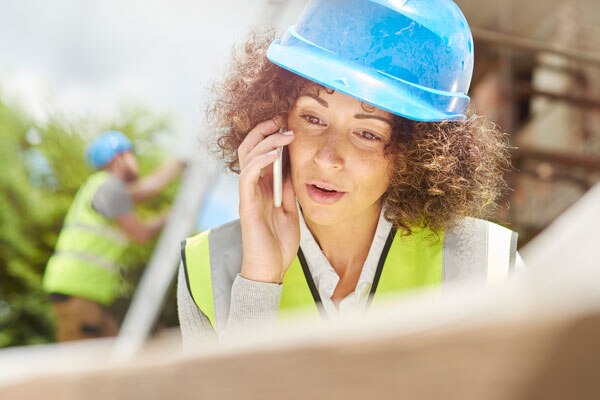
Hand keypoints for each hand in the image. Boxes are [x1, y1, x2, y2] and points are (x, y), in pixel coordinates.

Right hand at [238, 118, 298, 282]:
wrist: (270, 270)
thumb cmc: (278, 243)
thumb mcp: (290, 209)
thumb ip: (288, 187)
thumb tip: (294, 165)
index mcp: (261, 187)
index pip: (260, 153)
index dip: (270, 136)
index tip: (287, 123)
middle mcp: (251, 188)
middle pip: (250, 149)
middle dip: (264, 131)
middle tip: (282, 119)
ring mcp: (247, 195)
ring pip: (247, 158)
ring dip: (265, 142)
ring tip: (283, 133)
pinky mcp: (246, 205)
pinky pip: (247, 177)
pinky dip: (259, 162)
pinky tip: (273, 154)